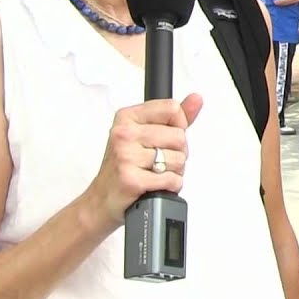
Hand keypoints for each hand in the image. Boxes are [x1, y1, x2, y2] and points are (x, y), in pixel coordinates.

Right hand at [84, 94, 203, 231]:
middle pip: (179, 136)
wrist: (101, 199)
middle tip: (158, 161)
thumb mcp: (146, 134)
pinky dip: (171, 186)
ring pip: (179, 159)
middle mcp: (124, 134)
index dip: (178, 126)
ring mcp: (126, 156)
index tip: (165, 137)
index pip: (172, 109)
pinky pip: (172, 179)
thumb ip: (174, 117)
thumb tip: (196, 99)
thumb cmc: (124, 166)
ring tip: (154, 174)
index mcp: (127, 117)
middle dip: (177, 153)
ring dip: (174, 171)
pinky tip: (155, 185)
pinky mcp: (132, 180)